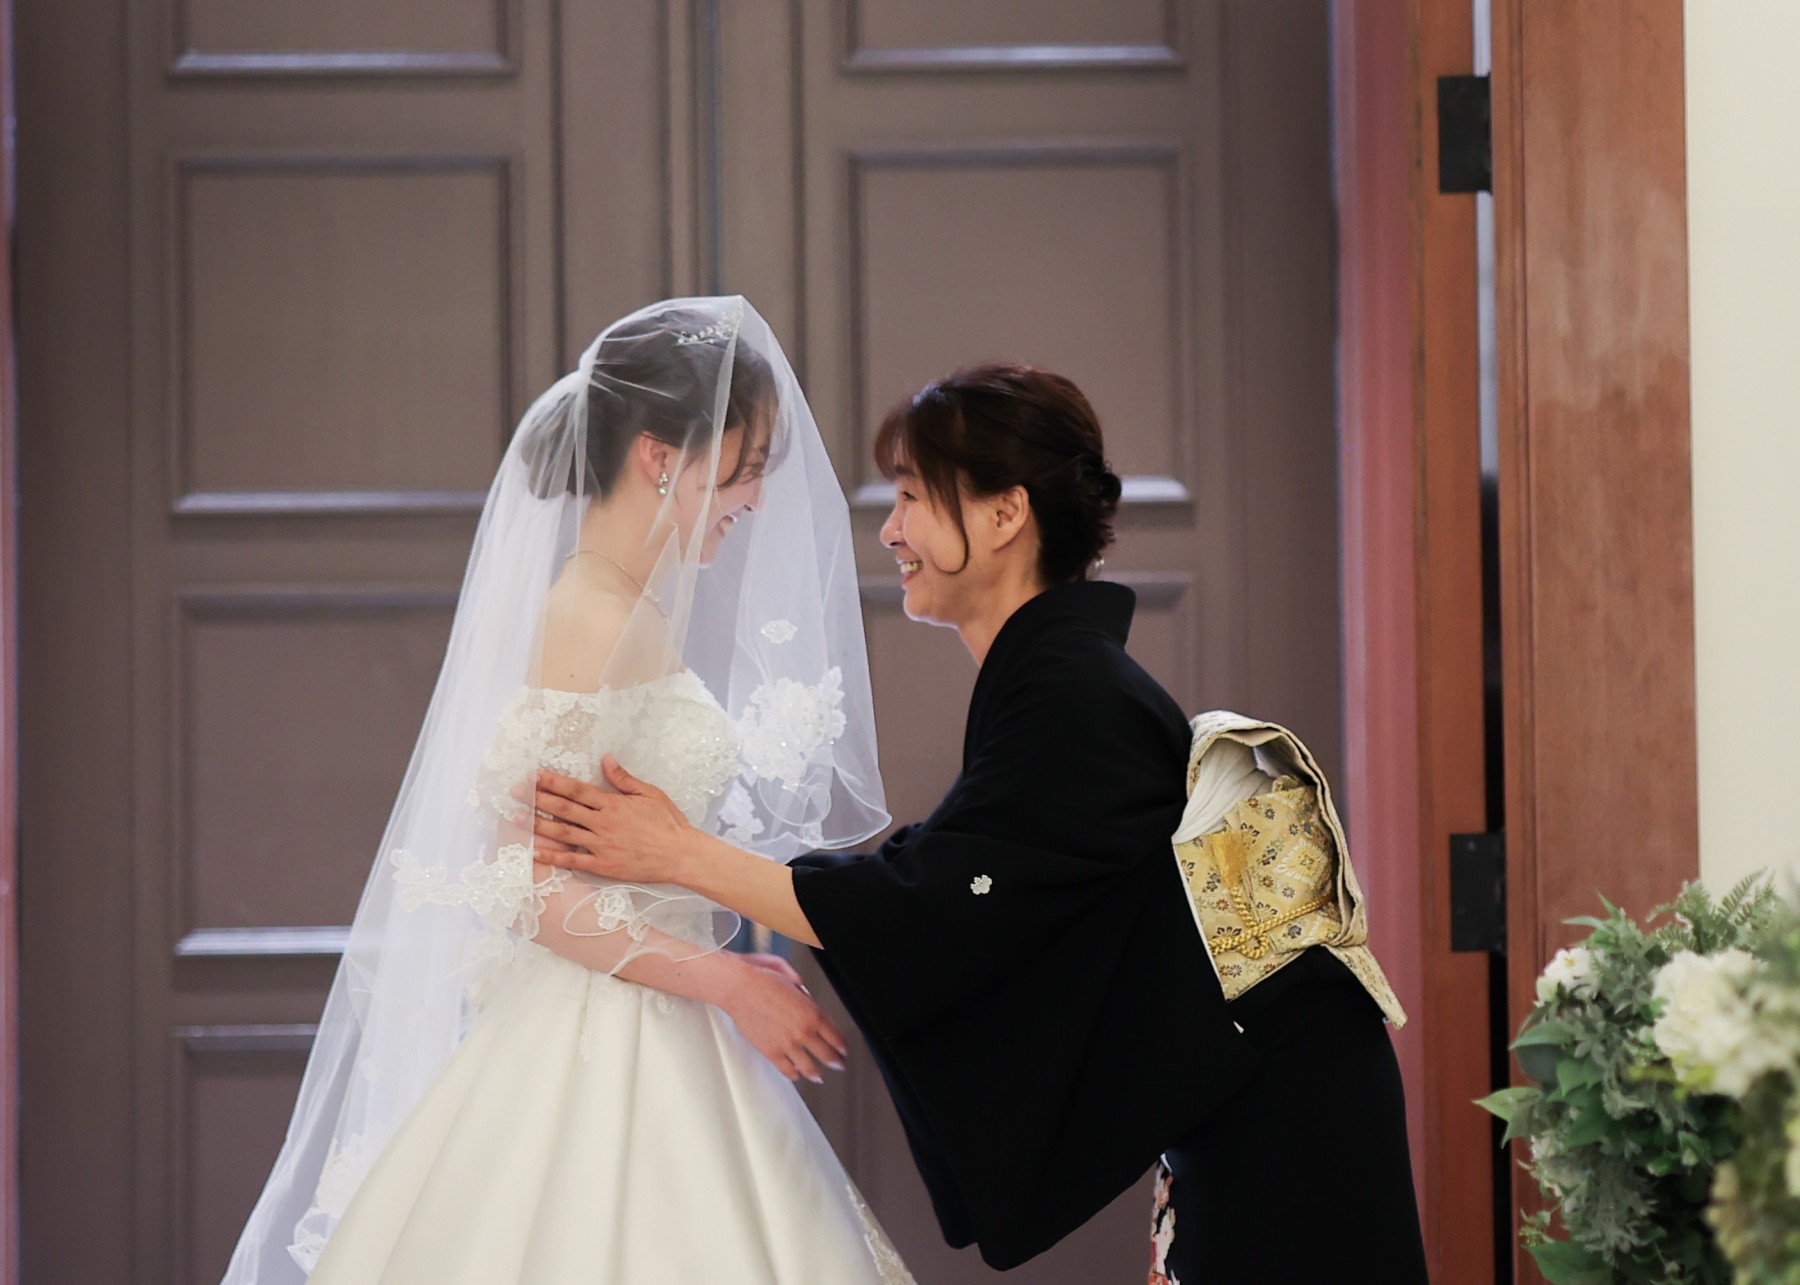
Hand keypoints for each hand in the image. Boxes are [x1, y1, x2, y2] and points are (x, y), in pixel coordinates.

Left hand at [531, 758, 692, 883]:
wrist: (680, 855)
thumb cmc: (668, 823)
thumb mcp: (650, 794)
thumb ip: (624, 779)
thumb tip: (606, 759)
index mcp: (613, 804)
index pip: (577, 790)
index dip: (553, 782)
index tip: (534, 775)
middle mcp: (603, 824)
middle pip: (564, 809)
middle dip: (537, 800)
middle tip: (514, 793)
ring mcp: (601, 846)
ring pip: (563, 833)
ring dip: (537, 825)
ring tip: (515, 818)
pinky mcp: (603, 865)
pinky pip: (573, 861)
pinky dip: (553, 856)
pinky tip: (535, 851)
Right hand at [720, 955, 847, 1083]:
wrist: (740, 988)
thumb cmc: (764, 980)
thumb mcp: (795, 981)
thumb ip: (806, 996)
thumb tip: (809, 1002)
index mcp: (812, 1013)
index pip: (835, 1036)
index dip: (842, 1046)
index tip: (844, 1050)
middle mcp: (803, 1031)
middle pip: (827, 1054)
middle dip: (836, 1062)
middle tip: (839, 1065)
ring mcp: (787, 1044)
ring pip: (809, 1068)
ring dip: (817, 1074)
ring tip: (820, 1077)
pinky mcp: (771, 1052)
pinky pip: (787, 1070)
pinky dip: (794, 1074)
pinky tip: (797, 1075)